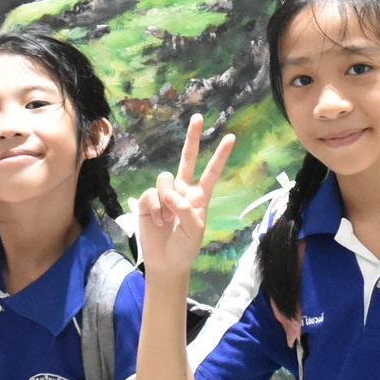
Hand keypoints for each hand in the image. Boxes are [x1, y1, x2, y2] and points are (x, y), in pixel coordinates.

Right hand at [134, 115, 234, 277]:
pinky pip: (150, 194)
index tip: (231, 137)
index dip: (220, 155)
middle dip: (192, 138)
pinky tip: (158, 221)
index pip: (211, 172)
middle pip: (187, 159)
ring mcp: (165, 194)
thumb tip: (171, 194)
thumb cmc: (185, 247)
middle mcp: (182, 190)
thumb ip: (186, 209)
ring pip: (164, 178)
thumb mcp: (194, 230)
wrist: (166, 262)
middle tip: (197, 117)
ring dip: (166, 199)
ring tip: (168, 219)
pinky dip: (155, 209)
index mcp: (200, 196)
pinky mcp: (148, 200)